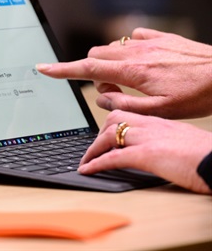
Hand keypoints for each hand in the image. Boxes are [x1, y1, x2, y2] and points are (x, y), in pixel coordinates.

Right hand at [36, 28, 211, 118]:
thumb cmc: (197, 95)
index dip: (62, 70)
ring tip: (131, 81)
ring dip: (110, 64)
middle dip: (95, 73)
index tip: (44, 68)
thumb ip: (123, 106)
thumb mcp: (159, 111)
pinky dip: (128, 50)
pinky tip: (143, 62)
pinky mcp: (160, 36)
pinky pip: (132, 38)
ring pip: (111, 47)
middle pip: (96, 55)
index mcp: (133, 72)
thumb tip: (101, 98)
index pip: (87, 69)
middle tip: (115, 91)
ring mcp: (148, 41)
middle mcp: (136, 52)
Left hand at [78, 110, 211, 193]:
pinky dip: (96, 163)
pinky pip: (113, 157)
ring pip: (109, 134)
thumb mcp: (185, 142)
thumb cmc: (209, 156)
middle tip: (93, 149)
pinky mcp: (147, 155)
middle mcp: (152, 126)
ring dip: (92, 149)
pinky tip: (87, 170)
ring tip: (85, 162)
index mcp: (162, 123)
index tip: (104, 134)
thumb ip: (168, 142)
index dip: (113, 124)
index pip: (129, 115)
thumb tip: (159, 151)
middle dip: (99, 133)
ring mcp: (148, 139)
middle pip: (114, 119)